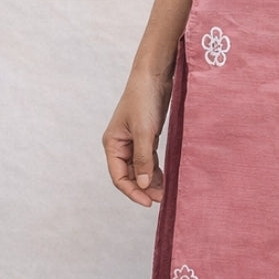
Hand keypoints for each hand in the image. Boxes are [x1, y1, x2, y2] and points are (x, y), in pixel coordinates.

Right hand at [102, 65, 173, 205]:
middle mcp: (120, 145)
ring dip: (151, 181)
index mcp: (112, 144)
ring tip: (165, 192)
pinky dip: (156, 169)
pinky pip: (149, 159)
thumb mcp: (144, 131)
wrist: (154, 75)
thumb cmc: (143, 99)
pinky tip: (165, 178)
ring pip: (140, 169)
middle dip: (143, 188)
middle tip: (161, 198)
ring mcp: (133, 141)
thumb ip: (143, 159)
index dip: (132, 191)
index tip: (148, 202)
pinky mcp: (146, 136)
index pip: (119, 176)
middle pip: (129, 175)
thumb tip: (144, 185)